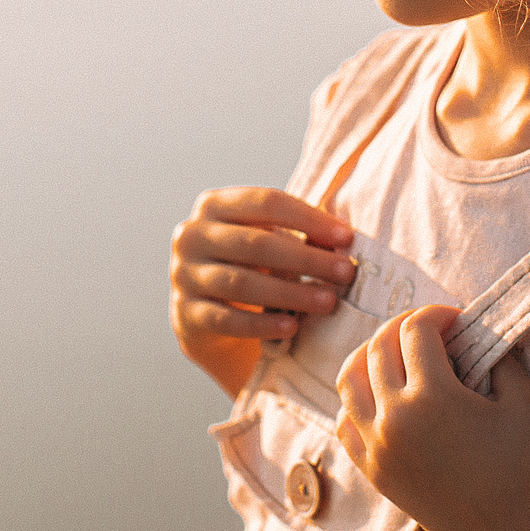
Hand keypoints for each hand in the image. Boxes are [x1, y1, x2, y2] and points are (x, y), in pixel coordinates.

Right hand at [169, 186, 356, 395]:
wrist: (211, 317)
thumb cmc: (252, 268)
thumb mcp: (272, 244)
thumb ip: (300, 237)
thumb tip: (341, 240)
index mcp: (214, 206)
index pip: (266, 202)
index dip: (308, 219)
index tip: (346, 237)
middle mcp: (191, 236)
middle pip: (255, 243)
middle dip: (306, 258)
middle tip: (345, 273)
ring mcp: (183, 275)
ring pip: (241, 283)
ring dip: (291, 293)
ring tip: (328, 302)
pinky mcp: (185, 314)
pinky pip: (226, 320)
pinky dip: (262, 324)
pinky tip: (291, 327)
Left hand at [334, 307, 529, 530]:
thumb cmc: (523, 468)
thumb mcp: (525, 403)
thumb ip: (504, 361)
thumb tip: (482, 337)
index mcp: (432, 397)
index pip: (415, 330)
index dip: (435, 314)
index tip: (455, 319)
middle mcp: (394, 418)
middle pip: (378, 346)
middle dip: (401, 325)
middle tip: (427, 327)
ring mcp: (376, 446)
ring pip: (348, 380)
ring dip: (368, 355)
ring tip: (395, 353)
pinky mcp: (372, 471)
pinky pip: (345, 422)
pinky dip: (356, 399)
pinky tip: (381, 396)